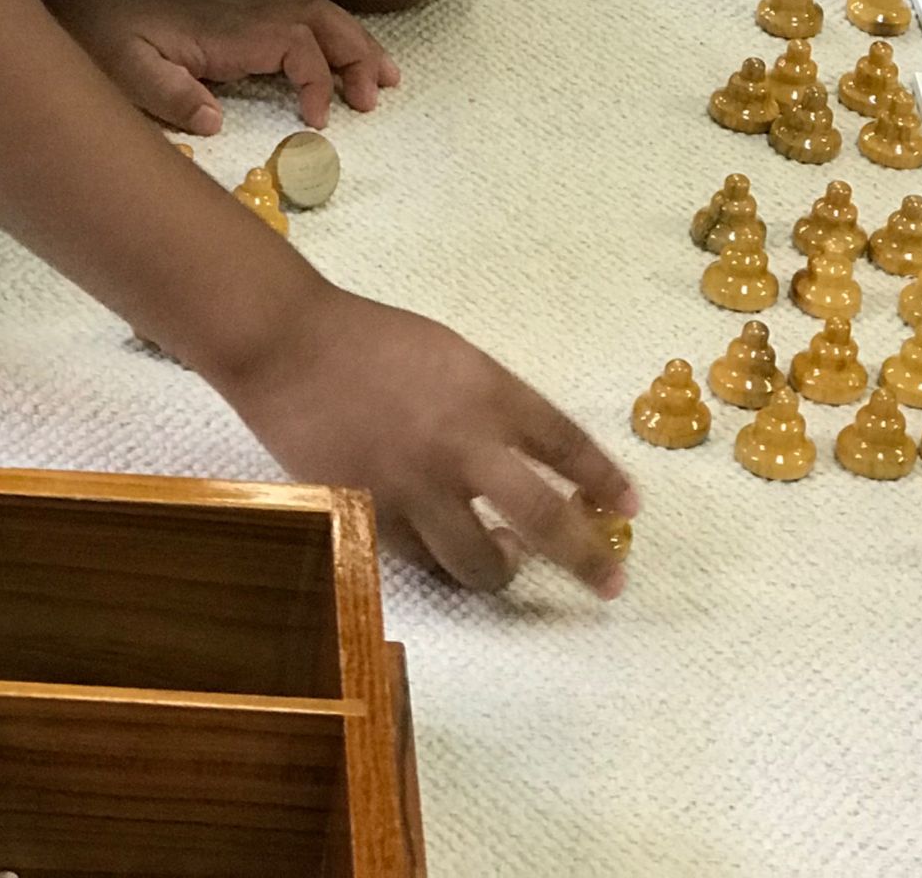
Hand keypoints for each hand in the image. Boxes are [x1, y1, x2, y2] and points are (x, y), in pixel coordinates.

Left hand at [47, 0, 397, 133]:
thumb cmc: (108, 34)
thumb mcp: (126, 72)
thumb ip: (170, 96)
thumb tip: (214, 120)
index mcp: (230, 32)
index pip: (296, 47)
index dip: (317, 82)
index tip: (319, 121)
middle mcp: (248, 11)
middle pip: (323, 21)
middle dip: (358, 56)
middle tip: (378, 96)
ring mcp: (248, 4)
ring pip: (320, 10)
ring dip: (356, 40)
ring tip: (385, 75)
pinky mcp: (242, 5)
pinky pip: (304, 7)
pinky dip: (334, 27)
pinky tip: (344, 46)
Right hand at [229, 282, 637, 598]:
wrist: (292, 347)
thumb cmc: (374, 340)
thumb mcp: (453, 356)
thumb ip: (493, 405)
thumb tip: (529, 456)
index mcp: (487, 392)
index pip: (565, 444)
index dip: (604, 480)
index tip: (630, 507)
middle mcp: (461, 445)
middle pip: (542, 517)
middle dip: (585, 556)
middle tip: (611, 581)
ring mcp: (417, 488)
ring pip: (481, 562)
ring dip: (507, 572)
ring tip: (512, 562)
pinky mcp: (374, 517)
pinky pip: (425, 561)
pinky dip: (444, 562)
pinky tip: (450, 551)